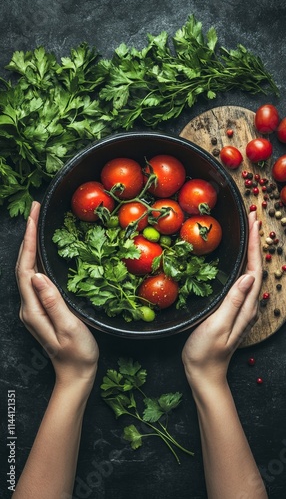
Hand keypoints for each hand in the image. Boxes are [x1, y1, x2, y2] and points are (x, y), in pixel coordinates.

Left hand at [15, 202, 98, 389]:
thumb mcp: (69, 328)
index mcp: (33, 309)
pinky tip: (44, 250)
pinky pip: (36, 277)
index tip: (33, 217)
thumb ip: (53, 302)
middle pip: (24, 264)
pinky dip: (38, 258)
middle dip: (27, 235)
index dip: (28, 241)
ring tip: (38, 223)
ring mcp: (34, 307)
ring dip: (31, 244)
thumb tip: (38, 275)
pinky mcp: (42, 307)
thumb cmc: (77, 354)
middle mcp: (29, 306)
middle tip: (35, 210)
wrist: (75, 374)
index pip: (26, 268)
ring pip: (29, 269)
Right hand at [182, 211, 261, 391]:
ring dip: (250, 249)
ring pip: (249, 271)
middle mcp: (247, 304)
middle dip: (256, 240)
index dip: (254, 244)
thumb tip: (248, 276)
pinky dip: (242, 262)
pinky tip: (237, 257)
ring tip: (248, 230)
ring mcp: (241, 307)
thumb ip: (234, 301)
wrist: (204, 373)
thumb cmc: (206, 352)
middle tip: (253, 216)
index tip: (254, 221)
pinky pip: (241, 280)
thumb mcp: (218, 326)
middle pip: (255, 267)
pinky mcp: (232, 309)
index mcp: (245, 306)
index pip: (254, 269)